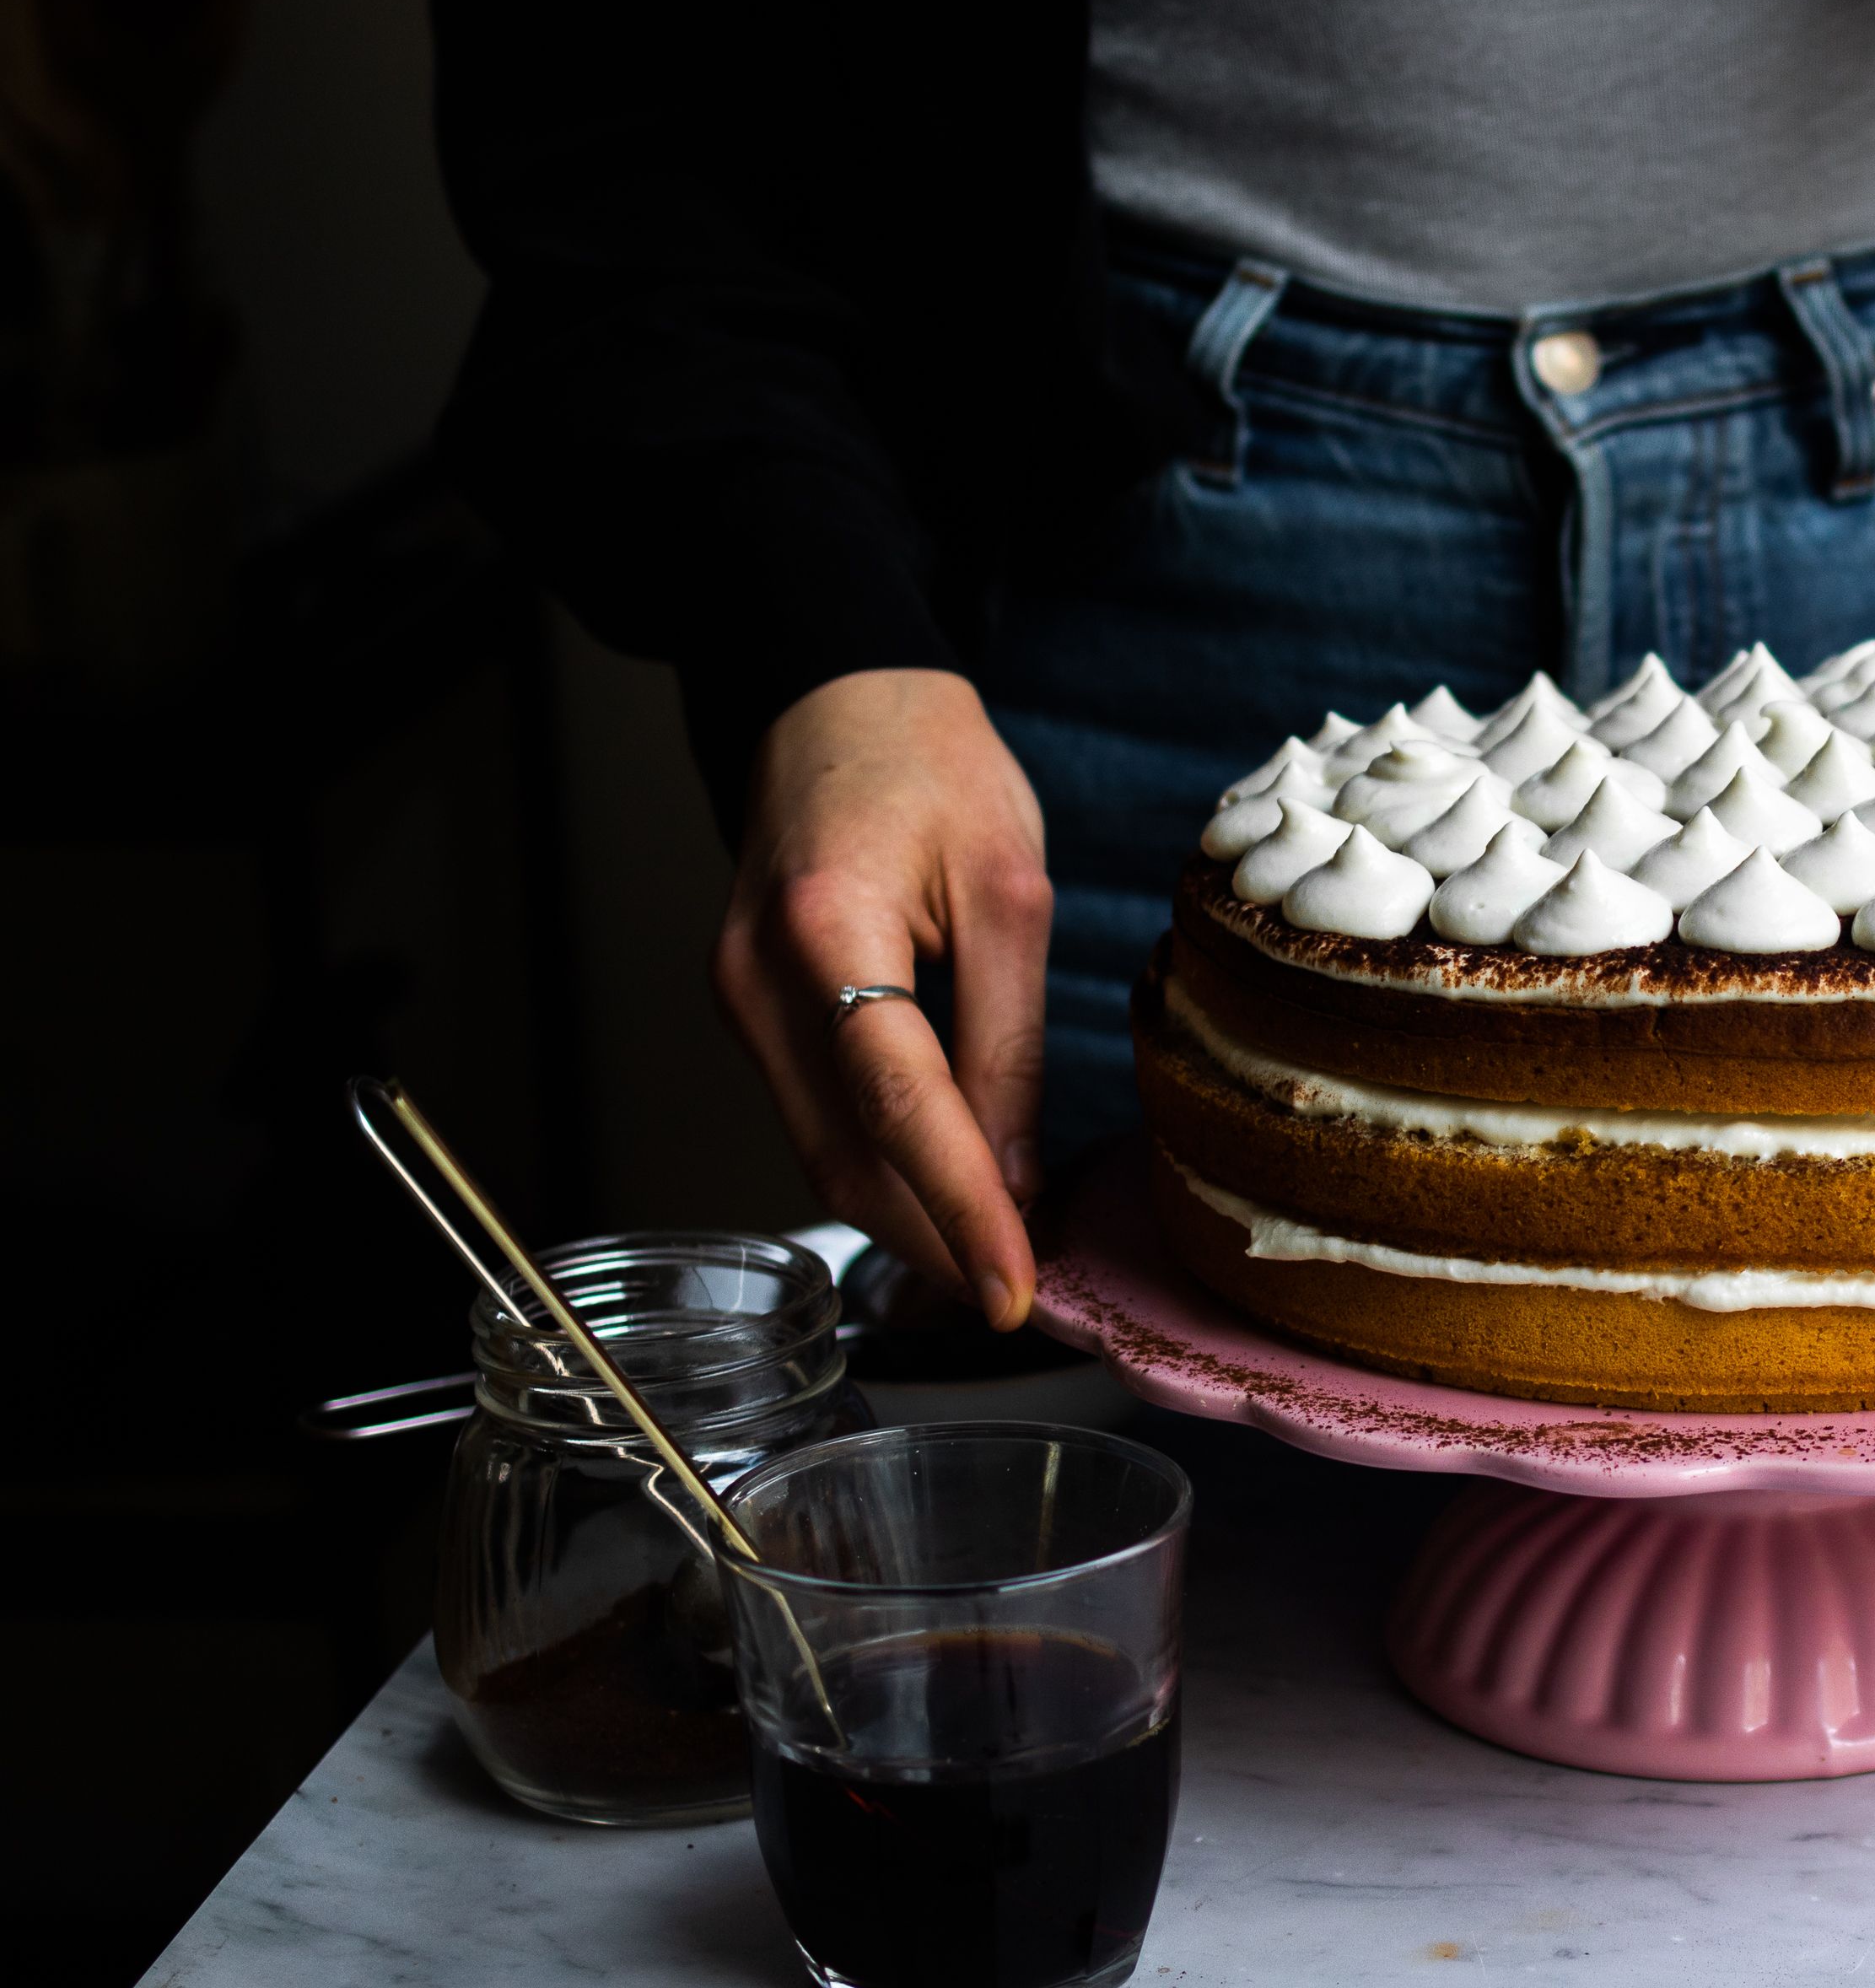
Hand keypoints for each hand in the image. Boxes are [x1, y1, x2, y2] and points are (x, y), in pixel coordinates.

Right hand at [713, 669, 1051, 1327]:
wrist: (834, 699)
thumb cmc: (928, 764)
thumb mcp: (1009, 888)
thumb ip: (1009, 1035)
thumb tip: (1017, 1171)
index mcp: (826, 928)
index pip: (898, 1106)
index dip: (959, 1209)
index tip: (1012, 1288)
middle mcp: (757, 980)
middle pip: (844, 1157)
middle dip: (934, 1239)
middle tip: (1022, 1287)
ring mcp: (738, 1001)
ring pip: (823, 1154)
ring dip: (909, 1216)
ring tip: (998, 1250)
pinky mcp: (750, 1012)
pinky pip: (817, 1116)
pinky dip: (883, 1164)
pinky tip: (948, 1185)